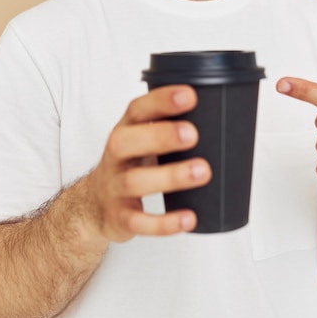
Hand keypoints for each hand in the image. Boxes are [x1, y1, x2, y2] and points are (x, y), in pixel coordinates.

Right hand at [85, 85, 211, 242]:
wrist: (94, 204)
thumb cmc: (131, 163)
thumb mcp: (142, 138)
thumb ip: (168, 123)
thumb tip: (222, 110)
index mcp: (126, 130)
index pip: (138, 109)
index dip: (161, 101)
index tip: (189, 95)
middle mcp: (116, 155)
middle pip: (127, 141)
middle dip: (161, 136)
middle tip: (192, 134)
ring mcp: (115, 187)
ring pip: (135, 181)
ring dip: (170, 176)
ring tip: (202, 171)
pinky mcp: (120, 217)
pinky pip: (139, 222)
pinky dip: (164, 223)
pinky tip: (188, 218)